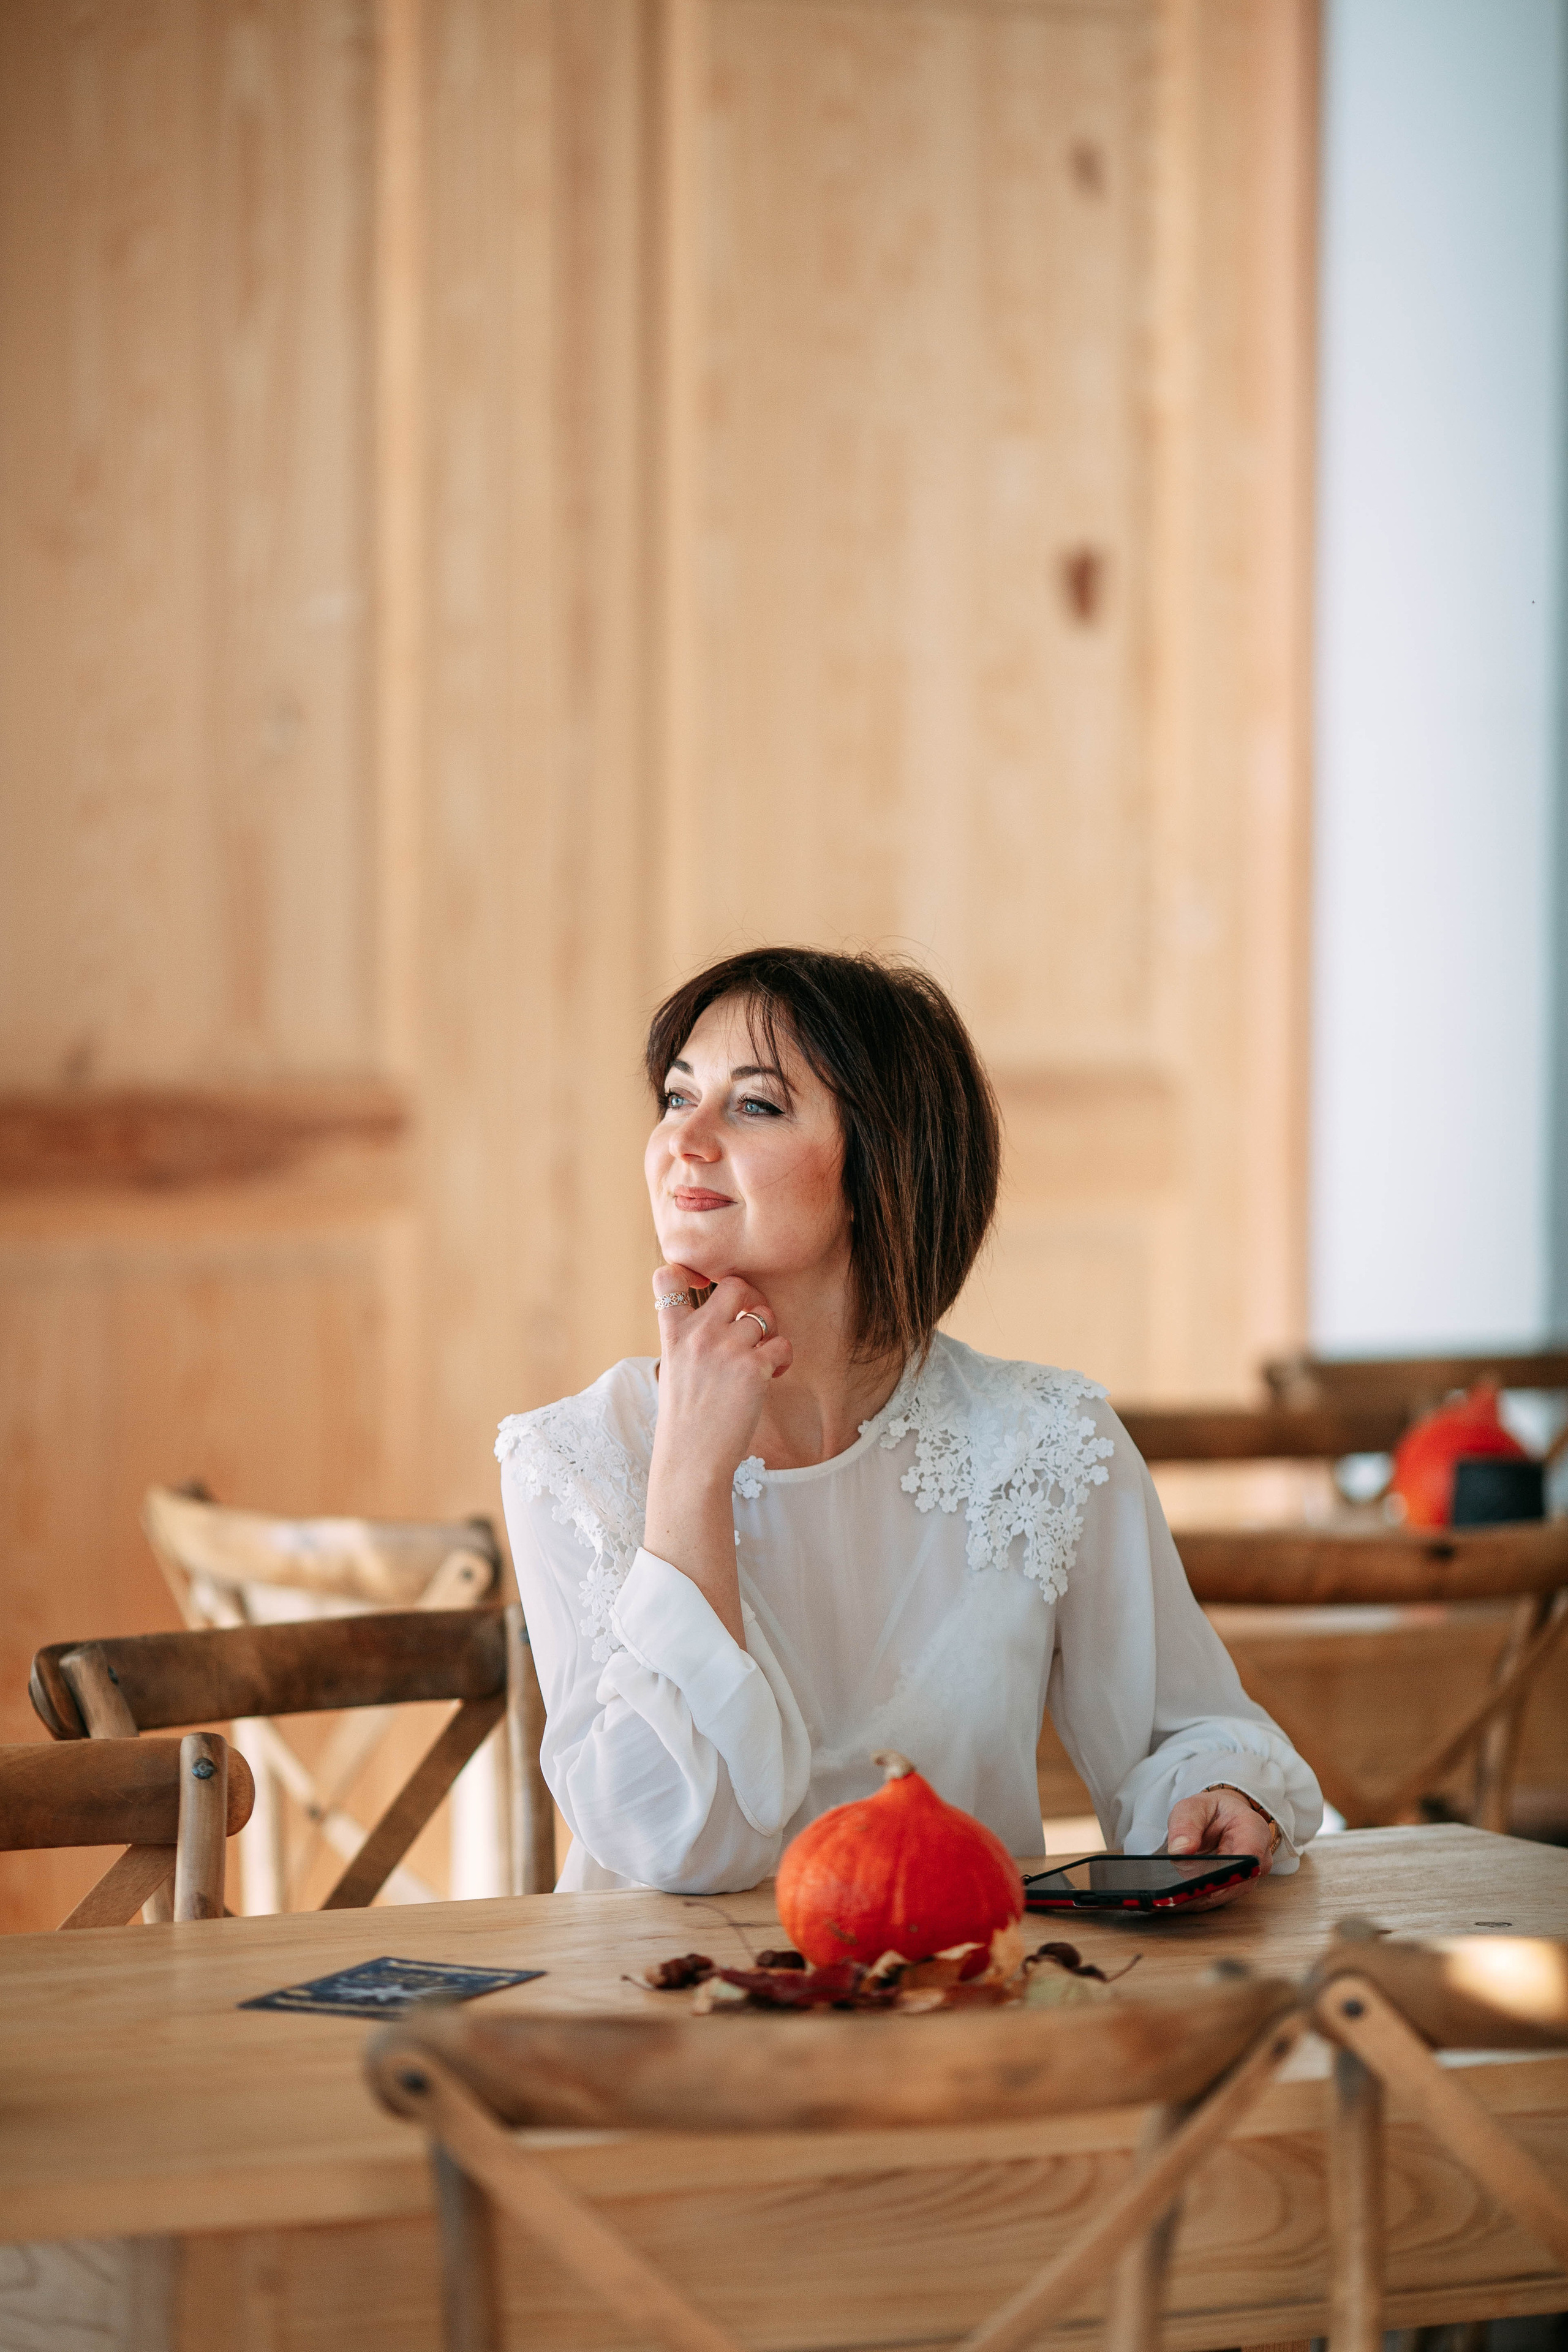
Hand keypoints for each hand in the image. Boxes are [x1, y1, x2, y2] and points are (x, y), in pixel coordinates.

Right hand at [650, 1265, 793, 1486]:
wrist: (691, 1458)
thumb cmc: (684, 1417)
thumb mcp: (673, 1367)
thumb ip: (687, 1337)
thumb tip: (715, 1315)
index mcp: (672, 1332)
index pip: (668, 1277)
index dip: (690, 1272)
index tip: (705, 1286)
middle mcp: (698, 1333)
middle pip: (734, 1285)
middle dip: (751, 1298)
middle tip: (753, 1321)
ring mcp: (726, 1348)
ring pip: (764, 1316)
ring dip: (770, 1335)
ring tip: (763, 1359)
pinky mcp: (753, 1368)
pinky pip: (782, 1344)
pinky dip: (783, 1358)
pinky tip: (773, 1376)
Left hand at [1164, 1786, 1275, 1909]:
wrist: (1220, 1819)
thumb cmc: (1210, 1811)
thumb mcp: (1193, 1807)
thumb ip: (1186, 1824)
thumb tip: (1181, 1850)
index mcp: (1253, 1829)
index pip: (1250, 1854)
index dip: (1229, 1871)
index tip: (1205, 1880)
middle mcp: (1258, 1858)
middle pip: (1238, 1881)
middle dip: (1209, 1888)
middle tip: (1180, 1893)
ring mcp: (1249, 1877)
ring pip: (1227, 1895)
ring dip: (1201, 1896)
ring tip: (1174, 1897)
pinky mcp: (1235, 1889)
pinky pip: (1217, 1899)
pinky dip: (1198, 1900)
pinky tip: (1178, 1900)